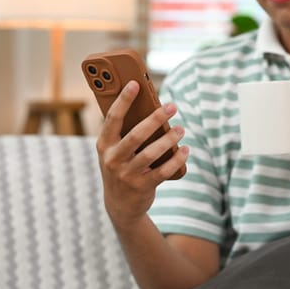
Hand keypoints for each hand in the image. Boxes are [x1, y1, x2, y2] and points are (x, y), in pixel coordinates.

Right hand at [96, 81, 188, 226]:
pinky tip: (185, 150)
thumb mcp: (115, 150)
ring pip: (151, 153)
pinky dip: (177, 159)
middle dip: (155, 118)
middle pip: (136, 135)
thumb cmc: (121, 167)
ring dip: (169, 139)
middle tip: (172, 107)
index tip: (135, 84)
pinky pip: (163, 171)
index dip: (124, 100)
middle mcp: (112, 159)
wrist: (119, 205)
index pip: (113, 118)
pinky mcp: (141, 187)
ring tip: (181, 129)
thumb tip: (151, 108)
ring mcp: (126, 174)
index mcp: (104, 144)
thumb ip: (126, 132)